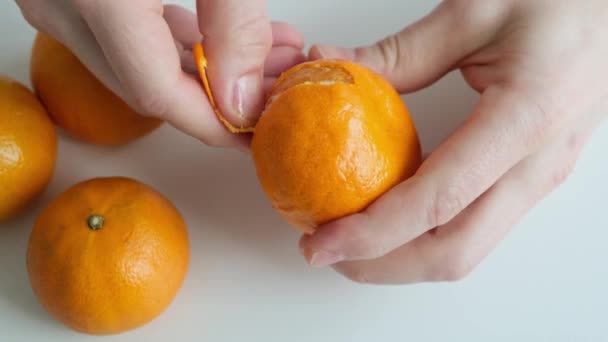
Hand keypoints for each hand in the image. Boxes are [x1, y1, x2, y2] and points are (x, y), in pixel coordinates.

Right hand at [15, 0, 304, 147]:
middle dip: (219, 98)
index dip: (212, 123)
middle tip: (274, 86)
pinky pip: (122, 35)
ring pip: (136, 64)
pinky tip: (219, 37)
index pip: (156, 93)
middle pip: (147, 86)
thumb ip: (233, 21)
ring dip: (204, 71)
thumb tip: (242, 99)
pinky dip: (175, 43)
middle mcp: (59, 1)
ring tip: (266, 58)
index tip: (255, 131)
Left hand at [300, 0, 607, 283]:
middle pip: (454, 251)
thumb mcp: (472, 13)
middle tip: (326, 249)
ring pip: (466, 248)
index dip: (374, 232)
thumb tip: (328, 68)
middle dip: (382, 264)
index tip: (323, 241)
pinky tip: (389, 216)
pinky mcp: (531, 178)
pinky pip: (475, 225)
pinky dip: (424, 235)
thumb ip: (396, 53)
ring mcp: (539, 178)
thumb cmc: (561, 0)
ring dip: (401, 256)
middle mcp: (538, 164)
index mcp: (525, 118)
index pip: (438, 201)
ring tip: (349, 240)